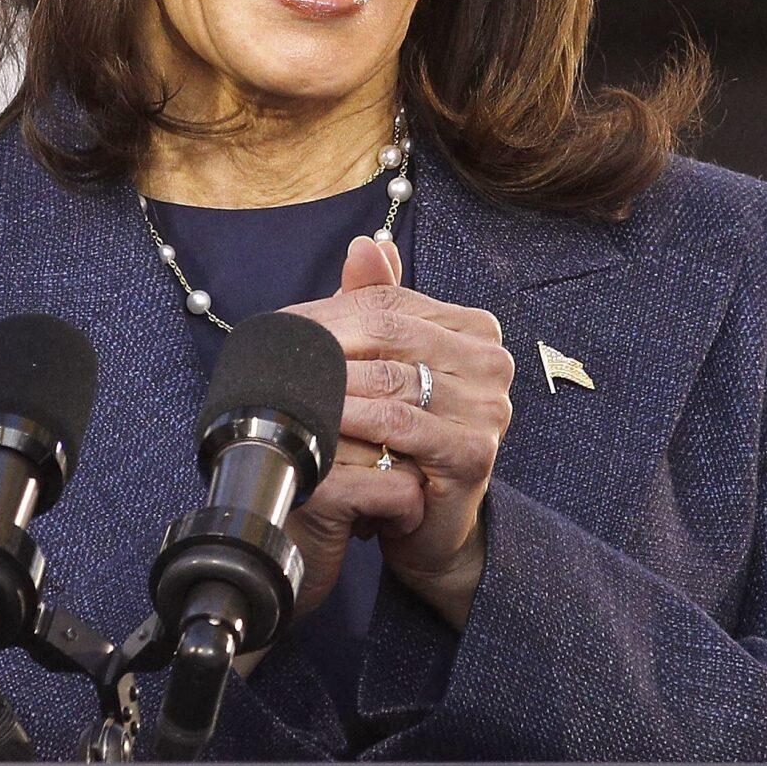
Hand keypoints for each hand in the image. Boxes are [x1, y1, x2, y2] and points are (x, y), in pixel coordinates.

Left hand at [280, 233, 515, 629]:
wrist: (426, 522)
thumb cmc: (403, 440)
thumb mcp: (386, 364)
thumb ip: (379, 303)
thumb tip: (365, 243)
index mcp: (476, 331)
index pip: (393, 302)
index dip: (330, 311)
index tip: (279, 325)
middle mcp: (492, 363)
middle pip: (392, 335)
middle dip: (326, 344)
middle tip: (273, 355)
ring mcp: (490, 409)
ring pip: (392, 380)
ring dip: (332, 385)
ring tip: (285, 389)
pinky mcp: (475, 454)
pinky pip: (402, 426)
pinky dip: (353, 422)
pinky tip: (317, 424)